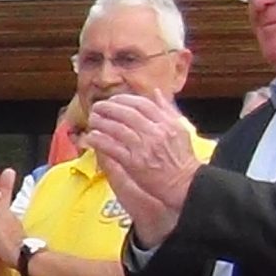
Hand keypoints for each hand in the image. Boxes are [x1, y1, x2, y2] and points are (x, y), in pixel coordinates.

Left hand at [86, 95, 196, 244]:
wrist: (184, 183)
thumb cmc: (182, 158)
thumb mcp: (181, 128)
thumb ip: (167, 109)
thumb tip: (156, 92)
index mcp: (166, 123)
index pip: (141, 104)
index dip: (124, 99)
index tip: (113, 99)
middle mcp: (155, 132)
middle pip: (127, 113)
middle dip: (108, 107)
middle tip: (97, 107)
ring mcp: (144, 147)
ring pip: (117, 129)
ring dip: (101, 122)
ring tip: (92, 119)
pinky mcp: (134, 162)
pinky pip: (113, 148)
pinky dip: (100, 141)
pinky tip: (91, 137)